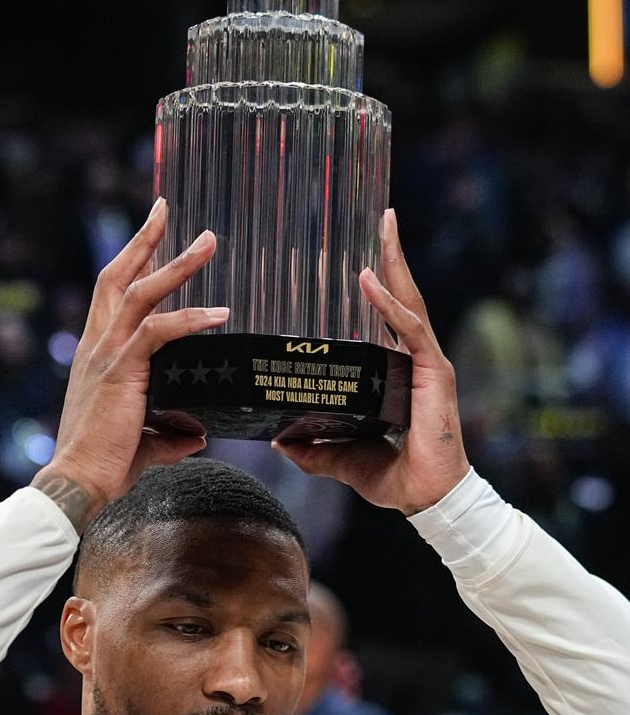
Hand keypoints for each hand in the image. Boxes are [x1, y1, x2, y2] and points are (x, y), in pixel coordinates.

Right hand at [32, 198, 227, 530]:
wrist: (77, 481)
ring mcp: (106, 354)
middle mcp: (96, 345)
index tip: (149, 234)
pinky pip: (159, 331)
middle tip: (165, 207)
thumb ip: (170, 434)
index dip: (129, 262)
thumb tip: (196, 435)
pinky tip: (220, 314)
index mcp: (95, 353)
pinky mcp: (122, 370)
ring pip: (141, 291)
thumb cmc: (103, 465)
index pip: (110, 295)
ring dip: (176, 263)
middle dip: (143, 238)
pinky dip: (190, 318)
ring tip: (207, 241)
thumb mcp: (143, 442)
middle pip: (117, 275)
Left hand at [273, 210, 468, 515]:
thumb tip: (280, 442)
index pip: (387, 314)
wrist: (426, 500)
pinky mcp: (433, 374)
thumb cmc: (395, 476)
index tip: (360, 251)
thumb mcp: (342, 458)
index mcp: (395, 371)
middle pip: (402, 295)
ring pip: (410, 302)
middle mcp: (413, 359)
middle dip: (393, 253)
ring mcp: (426, 363)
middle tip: (383, 214)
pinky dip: (389, 305)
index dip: (379, 281)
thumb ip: (314, 449)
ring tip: (384, 226)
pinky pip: (409, 331)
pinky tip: (370, 280)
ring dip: (396, 261)